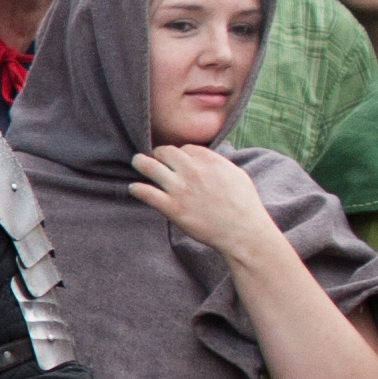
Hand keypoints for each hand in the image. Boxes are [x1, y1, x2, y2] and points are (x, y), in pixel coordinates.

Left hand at [131, 144, 280, 261]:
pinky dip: (137, 189)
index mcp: (210, 161)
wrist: (242, 230)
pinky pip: (146, 193)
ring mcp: (180, 189)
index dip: (179, 153)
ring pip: (150, 167)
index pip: (185, 148)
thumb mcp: (235, 174)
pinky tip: (134, 189)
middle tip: (153, 158)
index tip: (176, 161)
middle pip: (165, 152)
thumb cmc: (244, 204)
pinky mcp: (172, 208)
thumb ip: (217, 164)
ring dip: (140, 163)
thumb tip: (205, 159)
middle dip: (158, 153)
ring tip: (137, 162)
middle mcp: (192, 171)